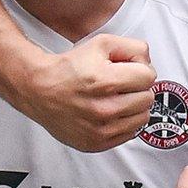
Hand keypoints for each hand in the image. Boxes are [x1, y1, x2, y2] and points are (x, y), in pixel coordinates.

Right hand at [23, 35, 155, 152]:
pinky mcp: (97, 143)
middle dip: (137, 88)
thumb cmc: (70, 67)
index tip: (127, 71)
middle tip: (119, 84)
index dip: (139, 70)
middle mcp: (103, 108)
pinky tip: (110, 112)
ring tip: (115, 98)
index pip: (148, 77)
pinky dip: (125, 122)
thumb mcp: (102, 44)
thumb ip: (134, 48)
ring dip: (134, 106)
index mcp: (104, 81)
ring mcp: (100, 129)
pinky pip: (131, 133)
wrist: (39, 90)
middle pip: (148, 98)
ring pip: (143, 117)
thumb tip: (149, 63)